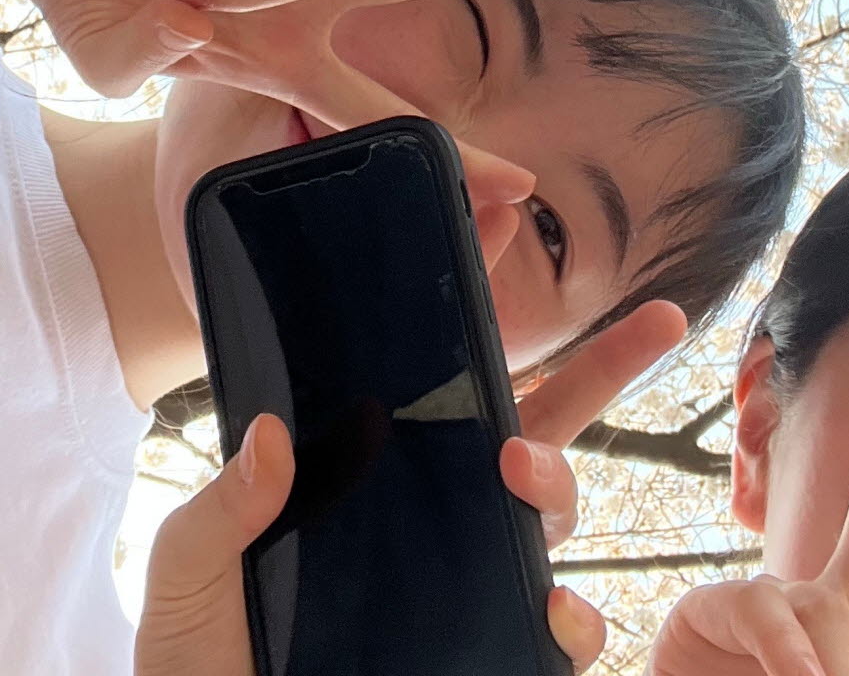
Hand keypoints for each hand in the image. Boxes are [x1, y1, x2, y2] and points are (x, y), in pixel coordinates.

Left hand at [134, 292, 685, 675]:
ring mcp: (466, 579)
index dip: (483, 292)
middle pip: (539, 424)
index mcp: (378, 465)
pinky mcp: (481, 647)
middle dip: (608, 364)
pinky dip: (572, 622)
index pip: (445, 370)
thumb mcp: (190, 566)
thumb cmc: (201, 654)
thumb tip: (271, 437)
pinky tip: (555, 611)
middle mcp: (437, 514)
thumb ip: (224, 506)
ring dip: (557, 481)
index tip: (504, 216)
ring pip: (552, 517)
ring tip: (521, 465)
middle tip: (657, 316)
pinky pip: (553, 633)